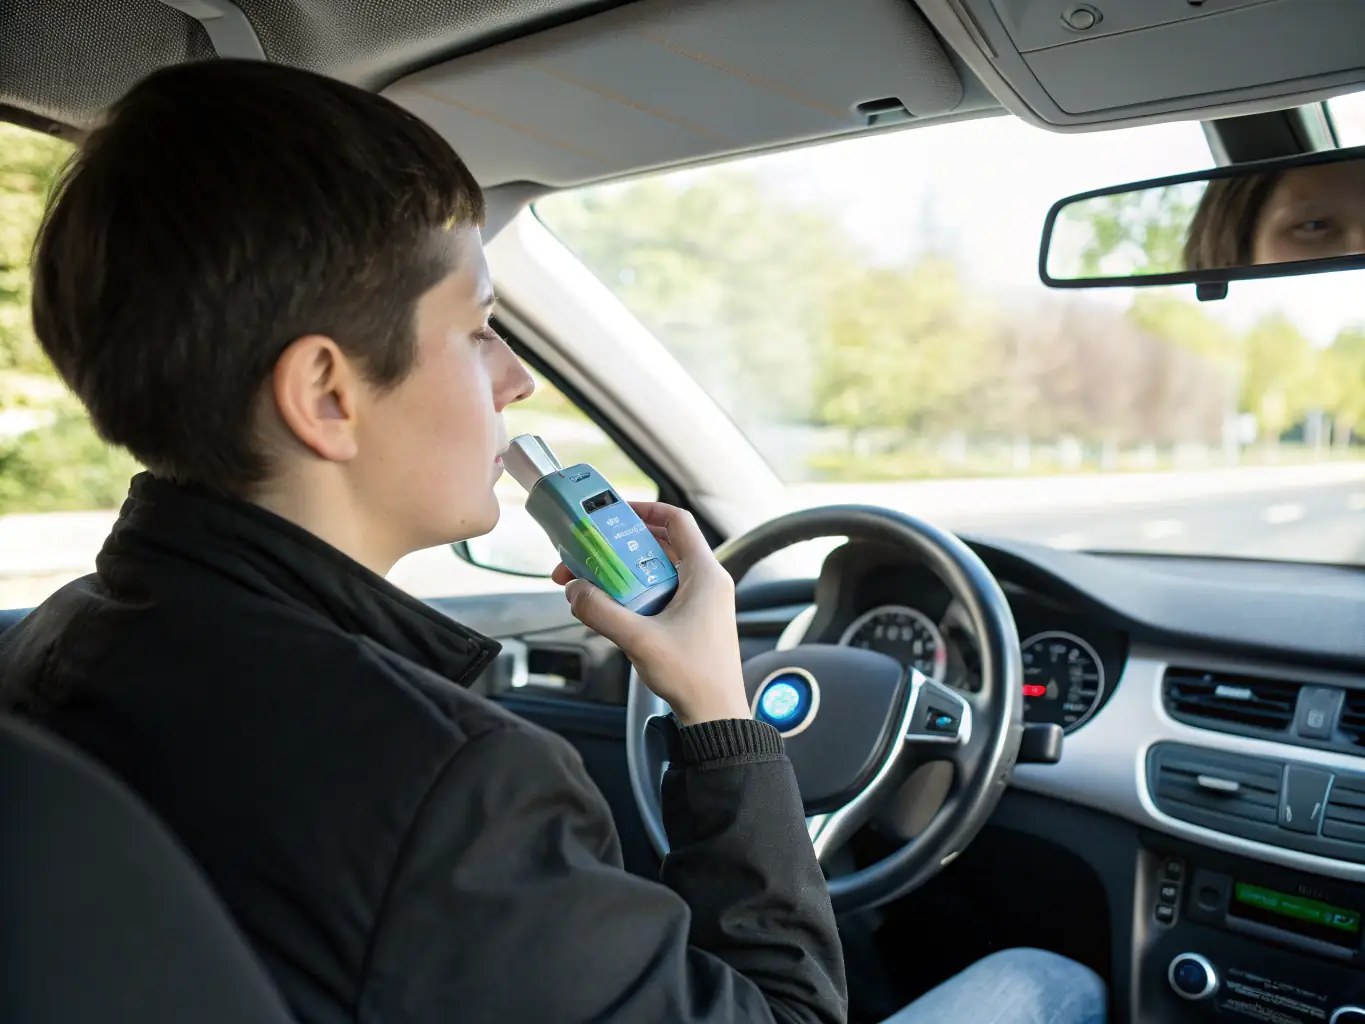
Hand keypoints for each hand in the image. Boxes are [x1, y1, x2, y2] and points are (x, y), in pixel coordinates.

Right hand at [551, 502, 749, 725]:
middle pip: (662, 544)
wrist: (715, 715)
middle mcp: (707, 581)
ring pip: (659, 569)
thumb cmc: (693, 677)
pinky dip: (636, 590)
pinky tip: (610, 604)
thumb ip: (602, 612)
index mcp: (705, 574)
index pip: (677, 521)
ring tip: (592, 579)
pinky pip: (662, 591)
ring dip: (625, 570)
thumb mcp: (639, 640)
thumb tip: (575, 591)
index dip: (646, 509)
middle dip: (621, 545)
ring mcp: (702, 600)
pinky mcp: (694, 618)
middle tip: (590, 551)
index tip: (615, 513)